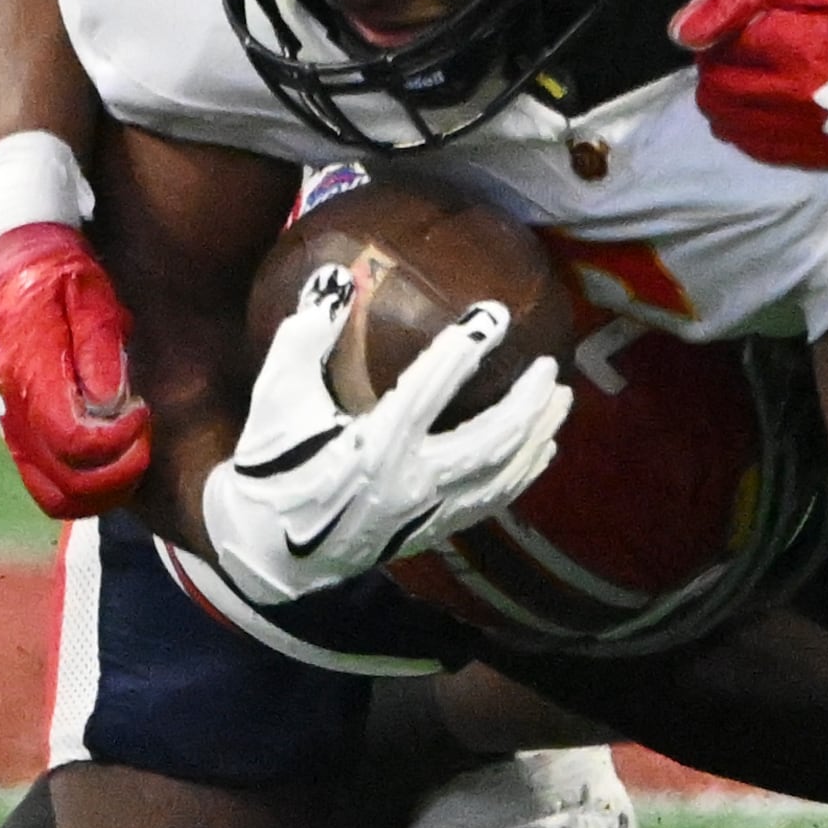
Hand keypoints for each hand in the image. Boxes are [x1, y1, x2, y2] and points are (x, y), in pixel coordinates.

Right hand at [0, 221, 149, 516]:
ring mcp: (13, 426)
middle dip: (116, 478)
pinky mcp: (20, 432)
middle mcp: (14, 410)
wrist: (17, 266)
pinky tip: (115, 453)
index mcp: (30, 374)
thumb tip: (111, 401)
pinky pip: (47, 482)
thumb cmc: (60, 277)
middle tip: (145, 440)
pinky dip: (85, 486)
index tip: (144, 412)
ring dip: (102, 491)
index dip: (117, 443)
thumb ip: (100, 345)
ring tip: (134, 451)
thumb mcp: (89, 294)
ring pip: (53, 494)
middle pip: (62, 486)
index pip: (72, 441)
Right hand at [196, 262, 567, 608]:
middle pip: (489, 441)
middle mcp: (408, 484)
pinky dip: (523, 475)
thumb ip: (305, 336)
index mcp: (370, 447)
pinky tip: (542, 451)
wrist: (267, 551)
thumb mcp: (277, 397)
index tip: (495, 314)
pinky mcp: (430, 531)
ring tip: (561, 399)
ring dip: (536, 436)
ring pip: (499, 475)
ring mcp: (425, 513)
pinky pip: (490, 503)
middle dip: (526, 403)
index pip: (429, 391)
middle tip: (549, 366)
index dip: (465, 349)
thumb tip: (339, 277)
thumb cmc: (272, 465)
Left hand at [669, 0, 827, 169]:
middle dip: (719, 69)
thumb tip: (680, 32)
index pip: (715, 53)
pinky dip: (756, 130)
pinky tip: (771, 105)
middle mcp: (798, 106)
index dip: (719, 33)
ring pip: (736, 129)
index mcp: (791, 53)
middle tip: (744, 45)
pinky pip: (768, 153)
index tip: (741, 20)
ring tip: (758, 72)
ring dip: (733, 100)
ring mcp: (818, 138)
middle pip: (718, 97)